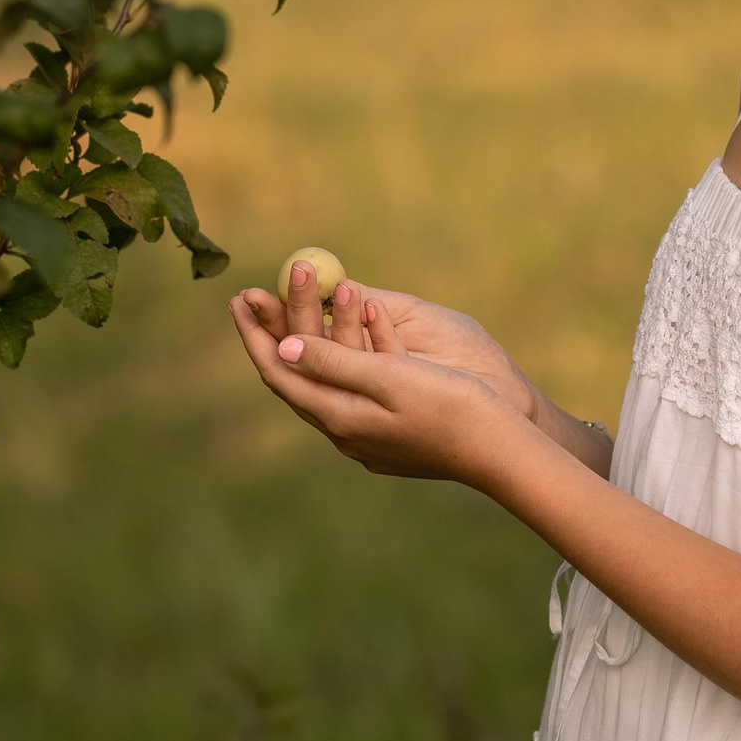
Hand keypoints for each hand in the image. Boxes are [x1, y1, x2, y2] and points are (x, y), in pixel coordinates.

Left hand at [225, 284, 534, 485]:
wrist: (501, 450)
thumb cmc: (451, 408)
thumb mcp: (390, 378)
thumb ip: (334, 362)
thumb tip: (281, 348)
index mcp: (340, 417)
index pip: (280, 372)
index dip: (255, 334)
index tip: (239, 297)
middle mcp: (346, 430)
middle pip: (297, 374)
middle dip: (277, 328)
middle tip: (256, 291)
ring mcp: (368, 435)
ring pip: (329, 376)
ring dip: (320, 331)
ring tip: (312, 291)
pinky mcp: (391, 430)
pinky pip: (360, 382)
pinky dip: (354, 347)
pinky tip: (365, 318)